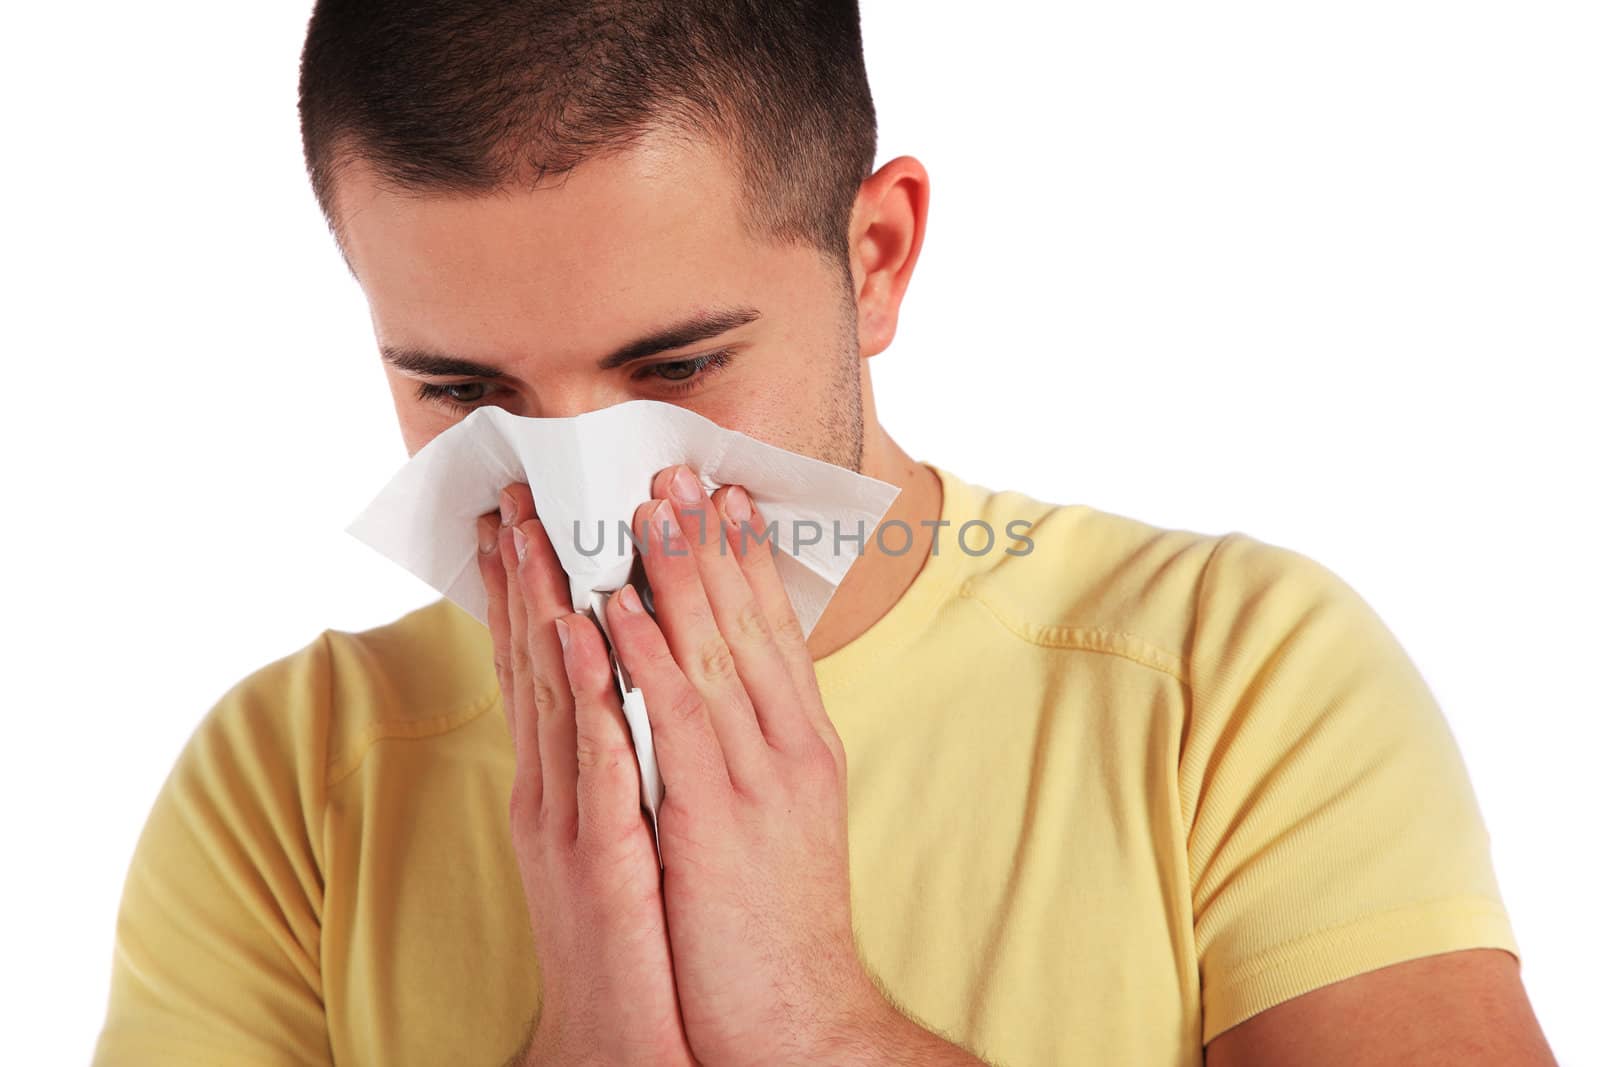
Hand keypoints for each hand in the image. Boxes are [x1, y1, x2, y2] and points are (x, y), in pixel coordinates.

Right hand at [476, 484, 694, 1066]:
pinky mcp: (603, 858)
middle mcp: (551, 791)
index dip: (526, 591)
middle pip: (534, 666)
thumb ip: (609, 759)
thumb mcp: (614, 829)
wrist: (626, 1039)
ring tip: (540, 536)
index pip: (540, 668)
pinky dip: (593, 694)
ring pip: (558, 696)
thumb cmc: (631, 931)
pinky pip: (598, 763)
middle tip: (513, 496)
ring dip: (546, 609)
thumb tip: (621, 692)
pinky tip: (591, 638)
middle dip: (524, 577)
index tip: (521, 519)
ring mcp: (570, 822)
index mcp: (559, 782)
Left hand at [586, 465, 894, 1065]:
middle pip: (748, 624)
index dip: (748, 564)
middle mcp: (789, 748)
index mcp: (805, 747)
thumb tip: (726, 701)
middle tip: (681, 472)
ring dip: (678, 573)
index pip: (776, 634)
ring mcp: (756, 778)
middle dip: (711, 543)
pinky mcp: (714, 815)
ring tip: (647, 506)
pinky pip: (675, 715)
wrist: (798, 1019)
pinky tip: (619, 603)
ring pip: (712, 651)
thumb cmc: (777, 923)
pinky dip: (647, 652)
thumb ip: (757, 754)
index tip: (725, 501)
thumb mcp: (781, 822)